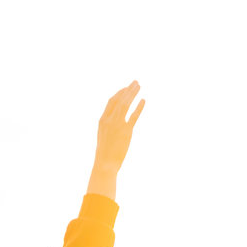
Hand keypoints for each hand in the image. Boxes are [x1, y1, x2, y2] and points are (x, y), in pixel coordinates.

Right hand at [88, 80, 143, 195]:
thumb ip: (109, 126)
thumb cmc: (104, 153)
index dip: (119, 93)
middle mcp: (109, 119)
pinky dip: (139, 107)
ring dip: (132, 93)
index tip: (126, 88)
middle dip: (128, 90)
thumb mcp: (104, 136)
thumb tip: (116, 122)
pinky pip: (133, 115)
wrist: (104, 163)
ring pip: (125, 104)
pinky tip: (144, 100)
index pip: (111, 102)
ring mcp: (117, 124)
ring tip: (139, 86)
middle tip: (136, 82)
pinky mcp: (126, 130)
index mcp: (102, 120)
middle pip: (119, 99)